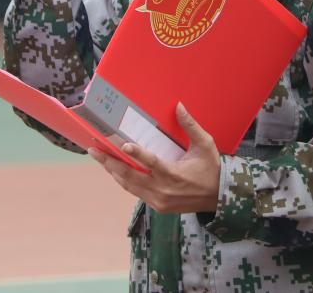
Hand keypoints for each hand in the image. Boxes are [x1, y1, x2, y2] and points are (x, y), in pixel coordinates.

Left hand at [89, 103, 220, 214]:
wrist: (219, 198)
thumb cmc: (211, 168)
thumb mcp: (205, 145)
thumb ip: (190, 126)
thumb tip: (178, 105)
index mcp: (175, 174)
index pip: (153, 163)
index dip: (137, 154)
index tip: (123, 146)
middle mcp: (163, 190)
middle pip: (130, 176)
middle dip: (110, 161)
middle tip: (94, 149)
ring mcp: (158, 200)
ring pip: (128, 185)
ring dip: (111, 170)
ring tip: (97, 156)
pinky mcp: (157, 206)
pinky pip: (134, 191)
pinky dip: (122, 179)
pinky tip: (112, 168)